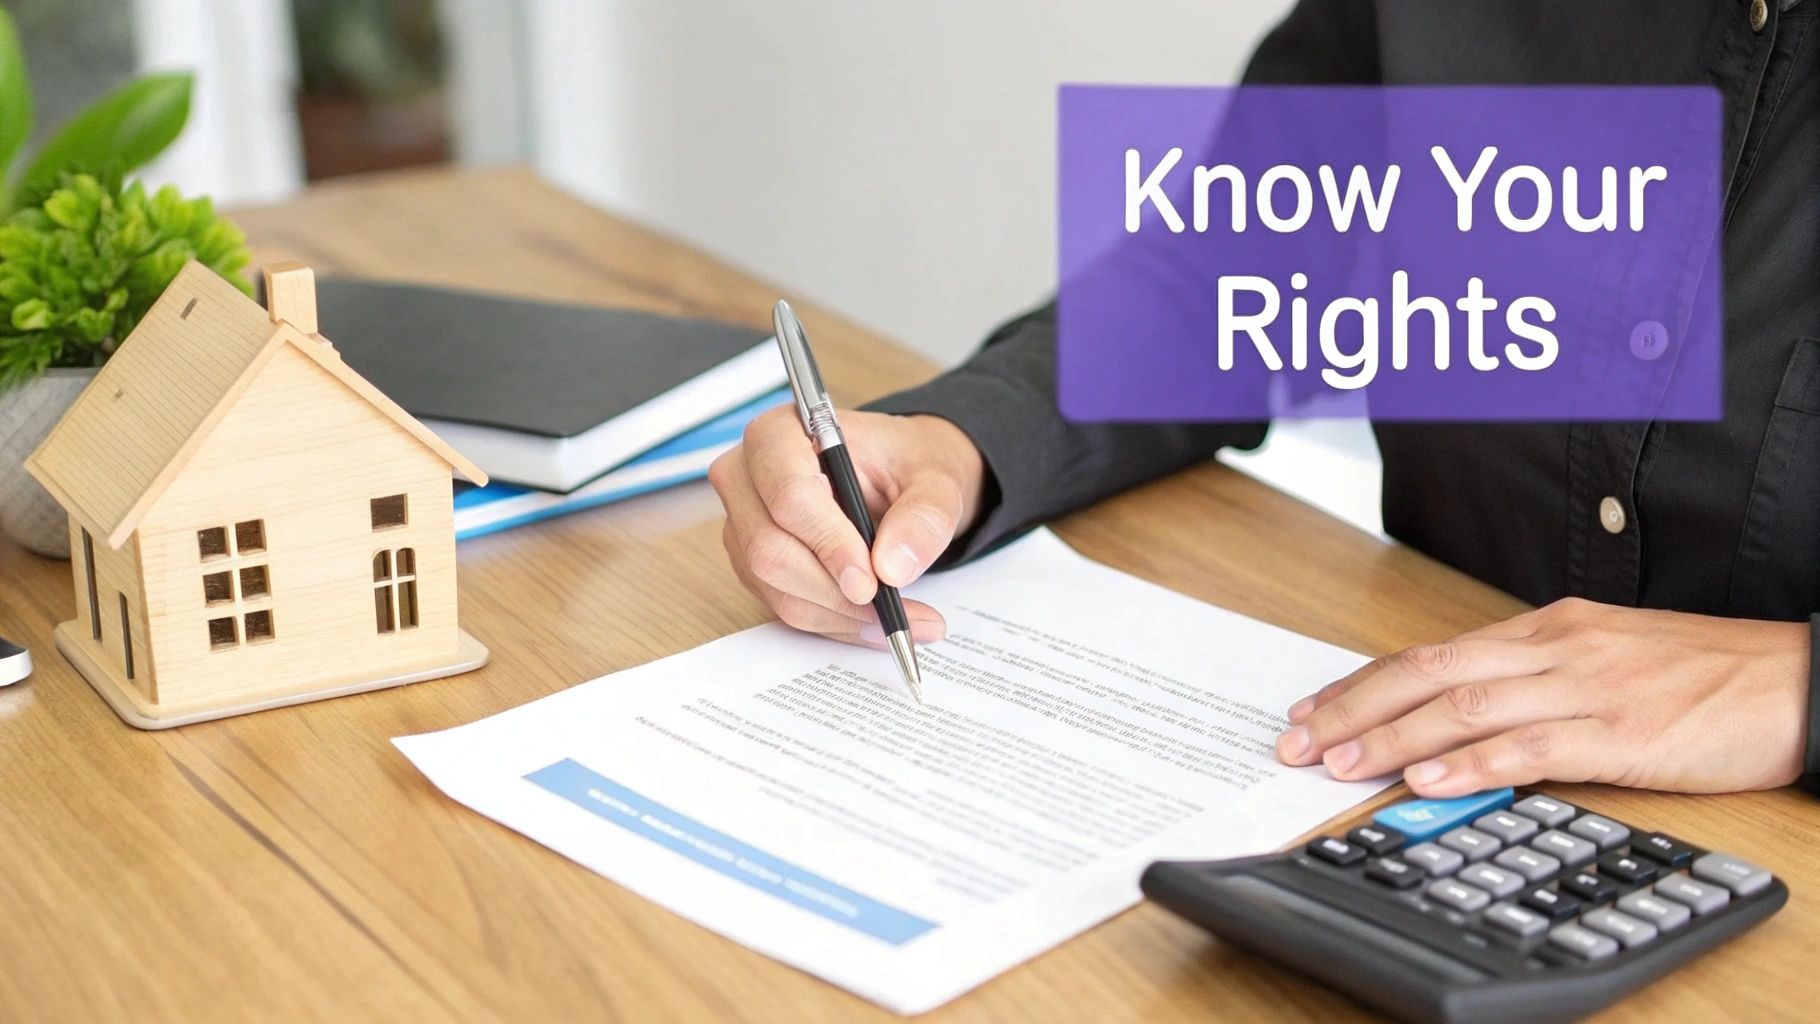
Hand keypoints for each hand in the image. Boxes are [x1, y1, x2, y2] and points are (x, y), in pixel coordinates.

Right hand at [709, 407, 985, 646]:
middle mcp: (748, 477)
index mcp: (780, 434)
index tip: (870, 579)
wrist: (897, 480)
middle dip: (834, 590)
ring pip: (777, 586)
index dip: (828, 541)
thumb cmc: (904, 465)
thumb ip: (924, 516)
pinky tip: (875, 620)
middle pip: (771, 549)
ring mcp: (744, 525)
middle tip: (892, 609)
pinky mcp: (753, 564)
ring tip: (901, 619)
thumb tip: (894, 567)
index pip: (788, 494)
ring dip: (840, 613)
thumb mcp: (935, 479)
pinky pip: (785, 606)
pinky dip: (834, 621)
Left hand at [1275, 598, 1810, 795]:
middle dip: (1353, 708)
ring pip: (1465, 705)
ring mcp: (1587, 689)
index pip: (1432, 652)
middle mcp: (1555, 649)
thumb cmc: (1705, 675)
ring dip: (1392, 737)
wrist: (1798, 680)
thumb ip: (1534, 683)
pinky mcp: (1624, 734)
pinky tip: (1430, 779)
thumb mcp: (1604, 661)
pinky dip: (1473, 764)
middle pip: (1429, 671)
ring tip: (1339, 762)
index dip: (1363, 682)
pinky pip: (1533, 748)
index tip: (1311, 709)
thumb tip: (1461, 719)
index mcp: (1547, 630)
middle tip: (1295, 742)